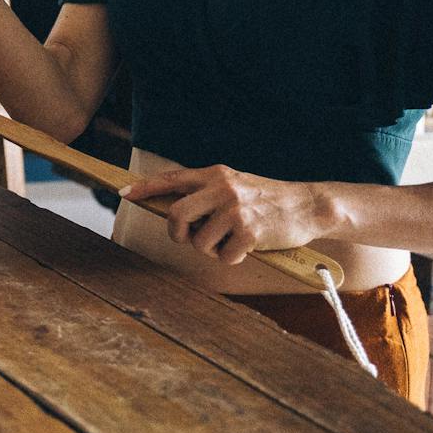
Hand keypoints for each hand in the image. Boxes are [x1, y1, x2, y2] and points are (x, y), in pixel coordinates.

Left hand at [121, 165, 332, 265]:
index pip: (172, 179)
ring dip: (212, 250)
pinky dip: (234, 258)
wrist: (308, 205)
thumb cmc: (268, 199)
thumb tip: (174, 210)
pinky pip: (224, 257)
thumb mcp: (235, 184)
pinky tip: (249, 247)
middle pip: (176, 215)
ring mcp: (235, 209)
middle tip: (191, 239)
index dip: (146, 188)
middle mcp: (222, 188)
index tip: (125, 194)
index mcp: (216, 174)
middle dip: (178, 233)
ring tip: (232, 240)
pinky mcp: (249, 230)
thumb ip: (207, 192)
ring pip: (199, 242)